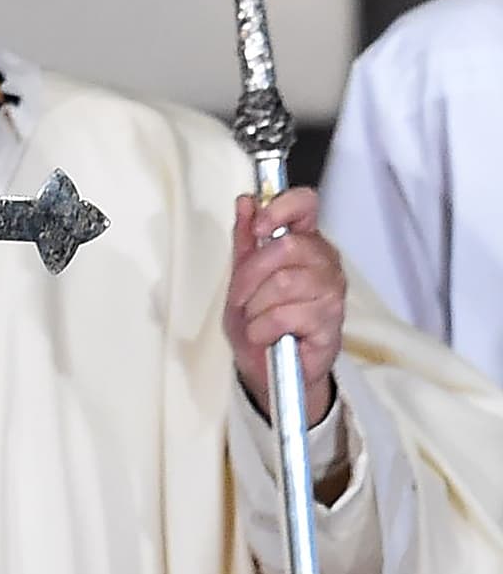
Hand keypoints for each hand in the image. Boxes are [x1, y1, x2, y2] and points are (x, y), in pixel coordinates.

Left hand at [223, 189, 344, 427]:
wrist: (268, 371)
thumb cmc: (259, 323)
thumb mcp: (241, 280)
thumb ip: (245, 241)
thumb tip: (246, 201)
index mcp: (304, 241)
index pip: (305, 204)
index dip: (281, 208)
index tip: (259, 227)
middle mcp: (324, 261)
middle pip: (287, 246)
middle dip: (251, 275)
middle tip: (241, 298)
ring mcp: (332, 290)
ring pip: (284, 283)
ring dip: (256, 307)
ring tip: (257, 321)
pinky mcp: (331, 322)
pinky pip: (285, 315)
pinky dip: (263, 328)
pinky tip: (266, 336)